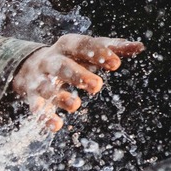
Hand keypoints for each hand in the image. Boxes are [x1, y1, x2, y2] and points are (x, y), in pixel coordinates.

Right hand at [10, 33, 143, 132]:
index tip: (116, 63)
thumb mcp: (89, 50)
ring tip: (76, 105)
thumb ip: (113, 48)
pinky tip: (56, 126)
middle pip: (62, 66)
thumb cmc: (71, 57)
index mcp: (68, 45)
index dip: (99, 53)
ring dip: (60, 97)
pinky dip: (44, 118)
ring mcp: (40, 79)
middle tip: (97, 86)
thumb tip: (140, 47)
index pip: (82, 46)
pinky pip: (36, 108)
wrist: (29, 66)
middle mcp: (51, 60)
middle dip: (78, 75)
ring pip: (47, 88)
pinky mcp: (32, 98)